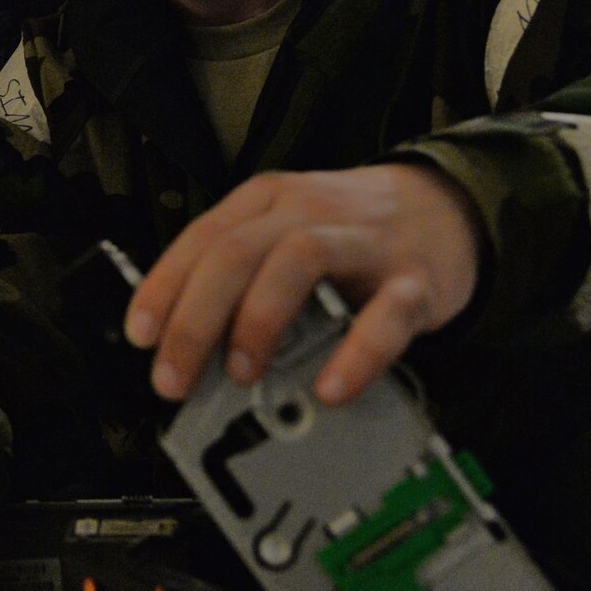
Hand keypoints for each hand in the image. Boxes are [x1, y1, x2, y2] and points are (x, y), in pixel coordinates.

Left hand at [124, 163, 483, 405]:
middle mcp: (309, 212)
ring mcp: (364, 242)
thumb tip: (187, 345)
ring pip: (298, 260)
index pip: (202, 238)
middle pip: (236, 250)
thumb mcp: (286, 234)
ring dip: (259, 320)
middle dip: (194, 318)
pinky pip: (386, 315)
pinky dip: (355, 354)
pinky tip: (330, 388)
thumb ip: (240, 278)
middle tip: (176, 376)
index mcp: (268, 202)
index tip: (142, 337)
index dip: (164, 288)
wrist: (448, 207)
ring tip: (242, 373)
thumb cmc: (352, 232)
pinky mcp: (415, 280)